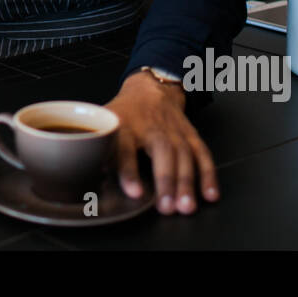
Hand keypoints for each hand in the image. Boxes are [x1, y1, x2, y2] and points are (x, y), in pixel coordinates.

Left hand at [105, 71, 218, 214]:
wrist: (149, 89)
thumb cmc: (124, 114)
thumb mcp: (104, 124)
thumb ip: (98, 148)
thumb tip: (87, 177)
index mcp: (125, 125)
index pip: (126, 147)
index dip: (129, 170)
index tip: (134, 192)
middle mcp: (152, 127)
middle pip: (162, 152)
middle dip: (166, 180)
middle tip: (166, 207)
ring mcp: (174, 130)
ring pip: (184, 155)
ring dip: (187, 183)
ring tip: (186, 207)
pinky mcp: (190, 134)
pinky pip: (202, 154)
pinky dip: (208, 175)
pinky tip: (210, 195)